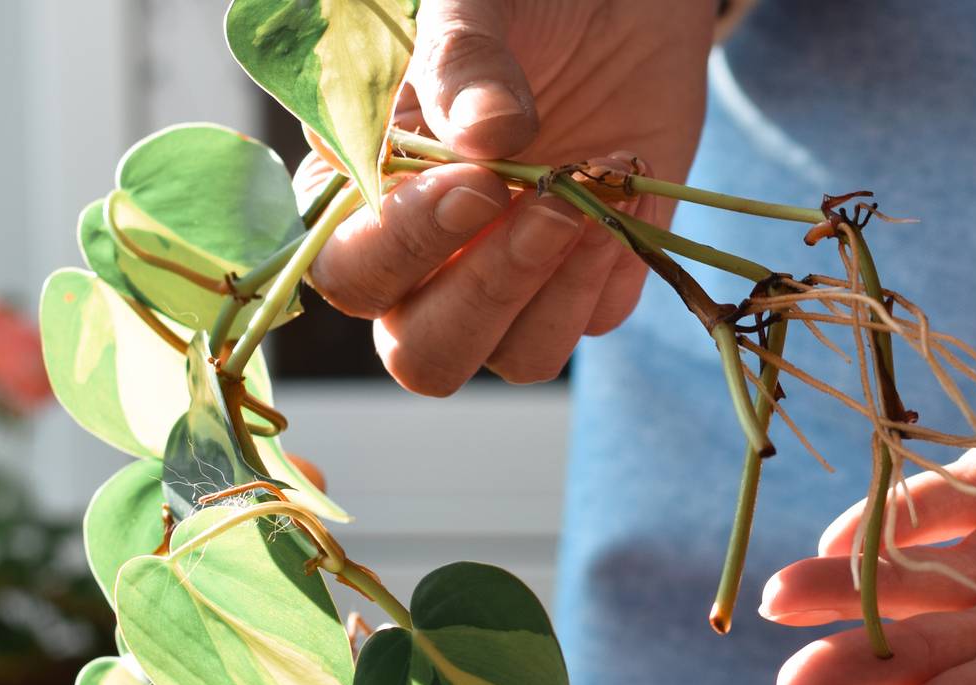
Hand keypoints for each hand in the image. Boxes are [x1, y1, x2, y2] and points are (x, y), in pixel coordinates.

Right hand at [304, 0, 713, 394]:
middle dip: (484, 293)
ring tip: (592, 196)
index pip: (348, 269)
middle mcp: (426, 261)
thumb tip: (487, 133)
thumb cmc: (518, 1)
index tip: (476, 185)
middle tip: (546, 207)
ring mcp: (507, 280)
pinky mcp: (583, 283)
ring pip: (511, 358)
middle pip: (421, 351)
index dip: (404, 245)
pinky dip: (610, 267)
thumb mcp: (474, 3)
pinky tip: (628, 187)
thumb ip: (461, 60)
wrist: (618, 2)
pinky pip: (589, 323)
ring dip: (556, 291)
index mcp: (360, 195)